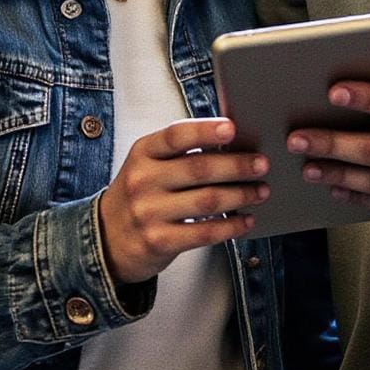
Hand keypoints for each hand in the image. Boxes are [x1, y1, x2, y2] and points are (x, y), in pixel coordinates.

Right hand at [97, 119, 270, 285]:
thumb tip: (233, 144)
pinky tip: (246, 220)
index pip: (176, 135)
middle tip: (262, 164)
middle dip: (237, 166)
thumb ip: (180, 153)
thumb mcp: (148, 165)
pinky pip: (204, 232)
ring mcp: (148, 212)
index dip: (206, 131)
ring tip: (261, 191)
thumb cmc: (141, 194)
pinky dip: (231, 226)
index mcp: (142, 153)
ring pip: (207, 201)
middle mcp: (142, 180)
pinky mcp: (159, 241)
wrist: (107, 237)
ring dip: (241, 195)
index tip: (233, 128)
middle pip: (199, 169)